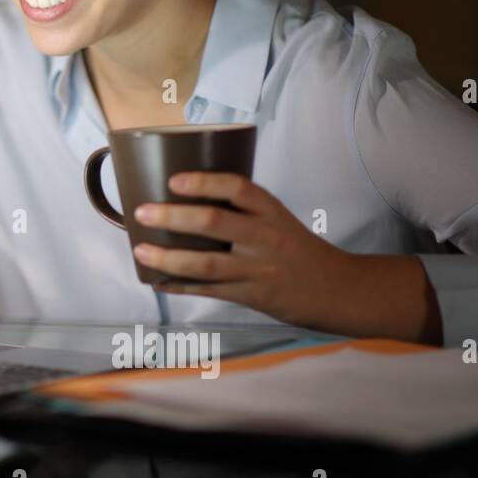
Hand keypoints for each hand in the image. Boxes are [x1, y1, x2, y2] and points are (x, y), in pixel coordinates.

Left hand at [131, 171, 441, 343]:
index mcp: (270, 211)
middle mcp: (265, 237)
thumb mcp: (276, 218)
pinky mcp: (251, 296)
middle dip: (173, 217)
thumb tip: (184, 197)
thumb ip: (240, 209)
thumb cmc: (296, 247)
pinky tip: (157, 282)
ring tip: (141, 252)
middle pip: (215, 223)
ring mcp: (258, 269)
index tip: (173, 180)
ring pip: (207, 264)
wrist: (336, 289)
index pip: (238, 187)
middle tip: (142, 212)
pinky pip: (209, 291)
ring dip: (168, 259)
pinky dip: (180, 286)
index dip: (204, 182)